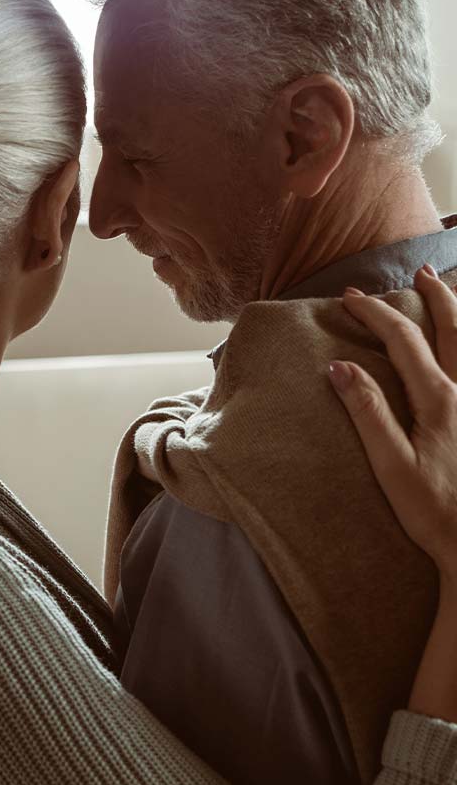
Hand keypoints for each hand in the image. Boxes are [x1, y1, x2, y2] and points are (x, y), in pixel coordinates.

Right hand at [330, 264, 456, 580]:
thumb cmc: (436, 512)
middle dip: (434, 296)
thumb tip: (339, 366)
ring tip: (455, 290)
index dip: (375, 314)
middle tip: (420, 272)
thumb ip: (368, 412)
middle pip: (454, 328)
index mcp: (440, 400)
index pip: (403, 341)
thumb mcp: (392, 466)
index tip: (349, 298)